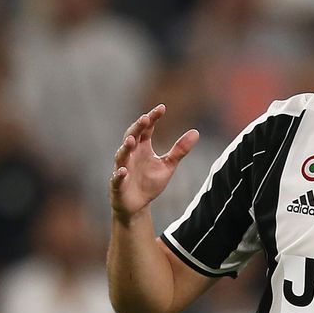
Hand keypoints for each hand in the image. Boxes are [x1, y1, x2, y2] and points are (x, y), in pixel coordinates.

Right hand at [109, 104, 198, 220]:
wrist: (138, 204)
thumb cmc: (150, 182)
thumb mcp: (168, 165)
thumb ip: (180, 149)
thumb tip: (196, 132)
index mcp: (142, 147)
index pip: (146, 129)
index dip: (152, 118)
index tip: (162, 107)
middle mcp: (131, 155)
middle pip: (131, 136)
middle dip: (137, 128)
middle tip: (145, 118)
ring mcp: (122, 169)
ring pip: (121, 155)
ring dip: (125, 148)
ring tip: (131, 140)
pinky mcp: (118, 185)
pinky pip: (116, 179)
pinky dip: (119, 174)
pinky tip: (123, 171)